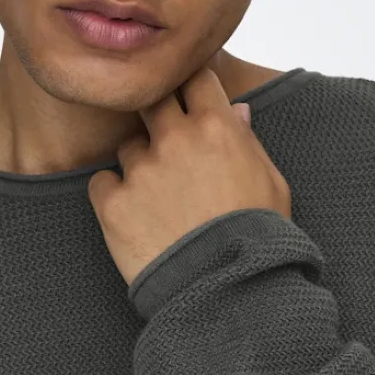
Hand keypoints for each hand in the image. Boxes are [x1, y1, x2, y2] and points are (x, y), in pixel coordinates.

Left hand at [87, 65, 291, 286]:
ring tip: (160, 203)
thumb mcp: (272, 185)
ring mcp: (141, 169)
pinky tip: (136, 220)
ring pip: (128, 147)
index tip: (189, 102)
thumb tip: (237, 111)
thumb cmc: (258, 241)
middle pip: (153, 100)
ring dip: (139, 165)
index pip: (195, 78)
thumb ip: (249, 142)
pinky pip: (102, 182)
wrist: (227, 296)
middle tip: (168, 147)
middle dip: (159, 117)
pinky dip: (114, 196)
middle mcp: (175, 139)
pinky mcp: (112, 202)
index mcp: (218, 127)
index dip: (191, 89)